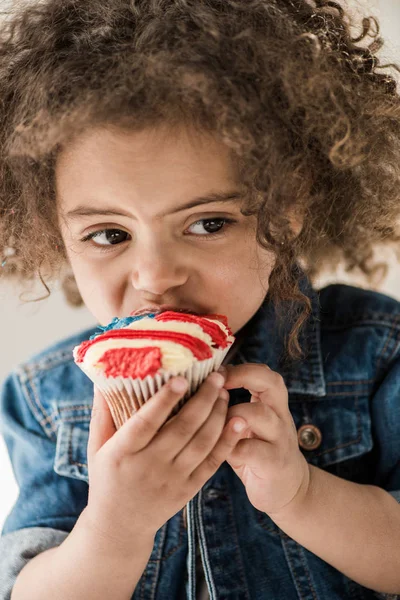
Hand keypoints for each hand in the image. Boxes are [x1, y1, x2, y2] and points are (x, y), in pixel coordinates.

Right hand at [83, 371, 247, 554]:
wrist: (119, 527)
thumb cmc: (107, 477)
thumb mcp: (97, 447)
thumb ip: (102, 412)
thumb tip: (103, 376)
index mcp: (122, 453)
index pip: (145, 422)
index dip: (164, 400)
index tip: (182, 378)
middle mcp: (148, 466)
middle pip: (182, 429)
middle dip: (203, 399)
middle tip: (216, 376)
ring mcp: (171, 479)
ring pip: (201, 443)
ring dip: (217, 415)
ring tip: (224, 392)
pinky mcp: (188, 490)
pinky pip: (212, 463)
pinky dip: (227, 441)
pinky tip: (237, 422)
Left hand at [222, 363, 310, 517]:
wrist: (289, 489)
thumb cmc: (257, 452)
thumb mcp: (249, 425)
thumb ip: (230, 407)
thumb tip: (191, 390)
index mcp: (272, 403)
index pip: (263, 372)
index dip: (238, 368)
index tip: (213, 372)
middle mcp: (279, 416)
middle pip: (271, 382)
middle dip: (241, 376)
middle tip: (216, 384)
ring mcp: (279, 439)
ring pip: (259, 414)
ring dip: (231, 413)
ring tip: (212, 422)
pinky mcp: (274, 463)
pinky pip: (251, 450)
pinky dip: (230, 447)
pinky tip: (214, 450)